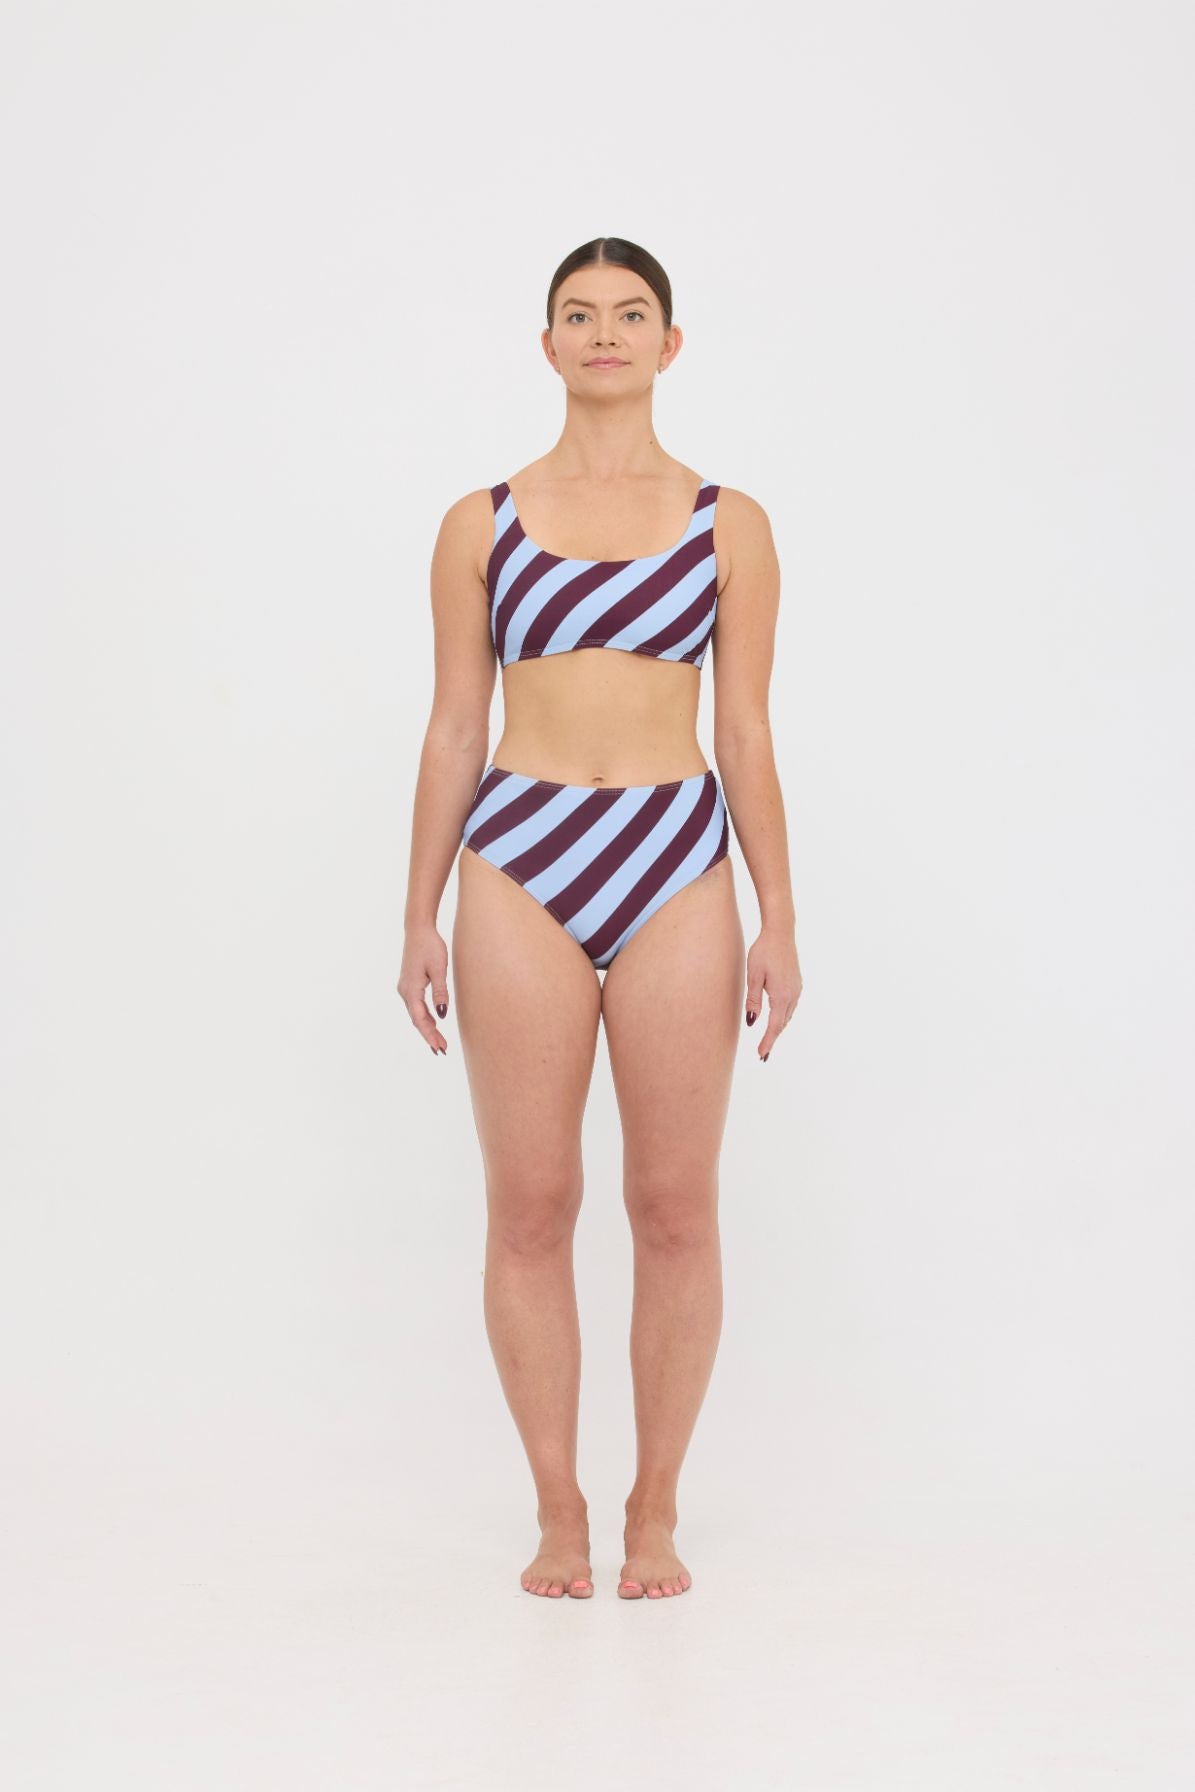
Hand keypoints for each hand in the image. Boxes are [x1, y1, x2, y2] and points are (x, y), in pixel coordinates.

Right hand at [397, 925, 450, 1056]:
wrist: (418, 929)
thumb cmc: (430, 946)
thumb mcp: (439, 969)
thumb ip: (440, 992)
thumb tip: (442, 1015)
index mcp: (411, 989)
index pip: (420, 1018)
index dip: (430, 1034)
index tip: (439, 1047)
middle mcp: (405, 991)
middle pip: (417, 1019)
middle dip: (429, 1035)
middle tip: (442, 1050)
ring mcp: (405, 988)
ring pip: (416, 1014)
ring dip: (427, 1028)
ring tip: (439, 1041)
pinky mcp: (409, 984)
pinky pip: (416, 1006)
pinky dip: (424, 1017)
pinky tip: (433, 1023)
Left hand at [744, 927, 801, 1060]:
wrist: (780, 932)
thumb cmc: (763, 951)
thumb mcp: (753, 976)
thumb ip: (753, 1000)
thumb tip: (752, 1022)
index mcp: (781, 995)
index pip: (774, 1025)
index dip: (768, 1041)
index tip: (762, 1055)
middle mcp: (792, 994)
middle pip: (783, 1023)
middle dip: (773, 1038)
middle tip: (763, 1054)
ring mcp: (797, 988)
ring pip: (787, 1015)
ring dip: (778, 1027)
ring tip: (768, 1039)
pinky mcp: (797, 983)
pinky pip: (790, 1006)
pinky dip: (783, 1016)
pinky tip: (776, 1017)